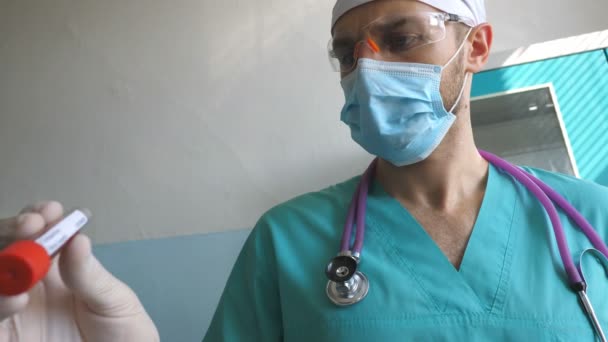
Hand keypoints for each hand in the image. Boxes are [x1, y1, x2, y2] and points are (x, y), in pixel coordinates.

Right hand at [0, 201, 158, 340]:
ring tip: (25, 262)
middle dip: (11, 230)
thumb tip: (77, 238)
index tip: (49, 211)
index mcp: (57, 271)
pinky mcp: (6, 337)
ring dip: (1, 261)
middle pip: (5, 249)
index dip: (37, 217)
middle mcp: (30, 287)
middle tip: (31, 224)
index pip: (36, 234)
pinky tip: (17, 299)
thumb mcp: (114, 301)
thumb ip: (91, 275)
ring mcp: (14, 312)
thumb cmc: (123, 336)